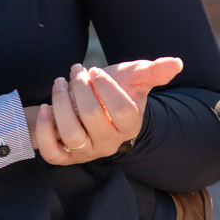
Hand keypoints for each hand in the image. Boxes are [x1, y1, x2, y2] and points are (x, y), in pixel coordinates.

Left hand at [32, 57, 182, 164]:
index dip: (107, 88)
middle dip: (81, 88)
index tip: (94, 70)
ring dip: (61, 104)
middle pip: (93, 117)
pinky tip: (45, 107)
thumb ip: (153, 72)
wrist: (87, 106)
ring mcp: (86, 152)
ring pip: (71, 133)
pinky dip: (44, 130)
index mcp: (129, 125)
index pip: (122, 110)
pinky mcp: (64, 156)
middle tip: (76, 70)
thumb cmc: (111, 91)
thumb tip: (176, 63)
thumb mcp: (133, 78)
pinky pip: (51, 152)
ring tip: (59, 83)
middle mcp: (109, 143)